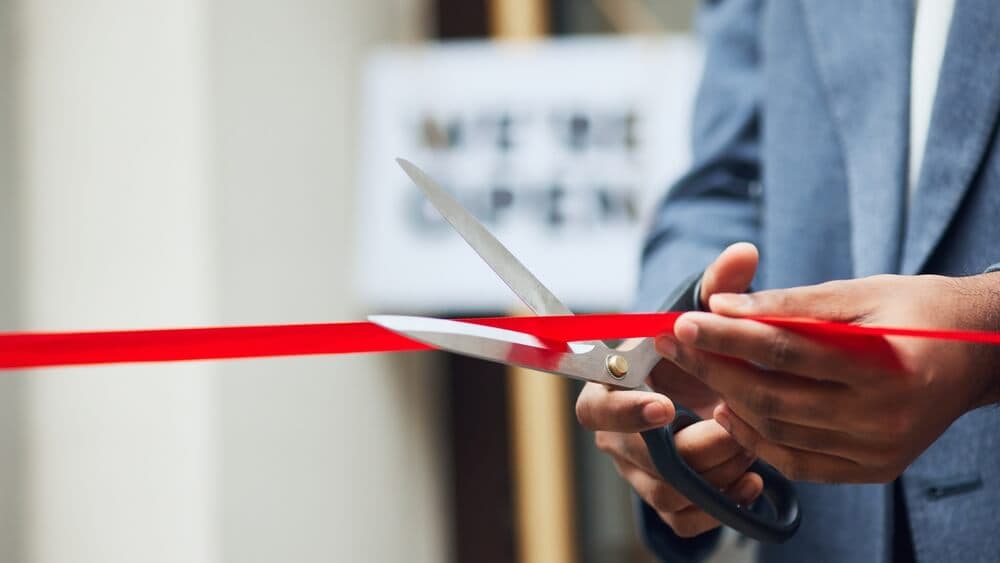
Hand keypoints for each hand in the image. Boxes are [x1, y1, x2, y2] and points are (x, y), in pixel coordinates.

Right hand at [575, 242, 761, 536]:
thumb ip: (719, 286)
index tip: (667, 406)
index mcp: (609, 391)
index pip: (598, 410)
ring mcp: (638, 474)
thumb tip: (744, 252)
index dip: (628, 411)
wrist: (699, 390)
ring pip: (669, 491)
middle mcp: (616, 438)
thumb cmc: (691, 350)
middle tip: (737, 425)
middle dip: (697, 445)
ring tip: (753, 445)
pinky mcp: (665, 502)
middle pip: (644, 457)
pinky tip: (750, 482)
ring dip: (716, 471)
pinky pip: (684, 520)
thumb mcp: (702, 316)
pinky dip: (719, 506)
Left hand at [658, 273, 999, 482]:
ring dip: (727, 402)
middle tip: (673, 343)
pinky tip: (729, 409)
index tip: (682, 321)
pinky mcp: (873, 469)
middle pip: (773, 397)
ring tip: (698, 370)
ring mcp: (880, 450)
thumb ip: (789, 302)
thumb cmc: (916, 311)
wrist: (977, 356)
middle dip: (713, 368)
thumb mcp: (859, 293)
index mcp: (888, 365)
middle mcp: (886, 417)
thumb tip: (720, 306)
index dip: (727, 337)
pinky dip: (756, 439)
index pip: (785, 350)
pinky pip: (797, 462)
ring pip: (778, 433)